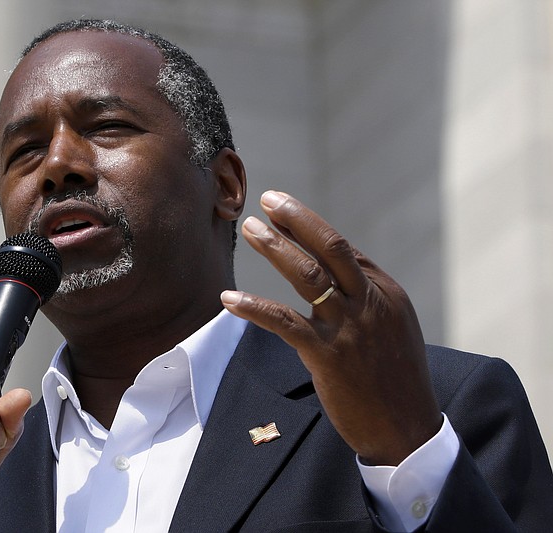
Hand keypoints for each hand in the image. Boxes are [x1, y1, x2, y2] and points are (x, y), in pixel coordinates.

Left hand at [221, 190, 441, 464]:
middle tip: (268, 199)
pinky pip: (283, 322)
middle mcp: (369, 303)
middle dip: (297, 218)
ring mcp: (348, 327)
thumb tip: (335, 274)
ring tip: (250, 228)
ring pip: (307, 275)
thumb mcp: (393, 329)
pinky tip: (229, 299)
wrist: (407, 429)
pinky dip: (254, 307)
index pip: (344, 250)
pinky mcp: (327, 355)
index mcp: (386, 293)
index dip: (310, 227)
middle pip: (331, 247)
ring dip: (275, 248)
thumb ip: (366, 299)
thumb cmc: (395, 379)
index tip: (283, 211)